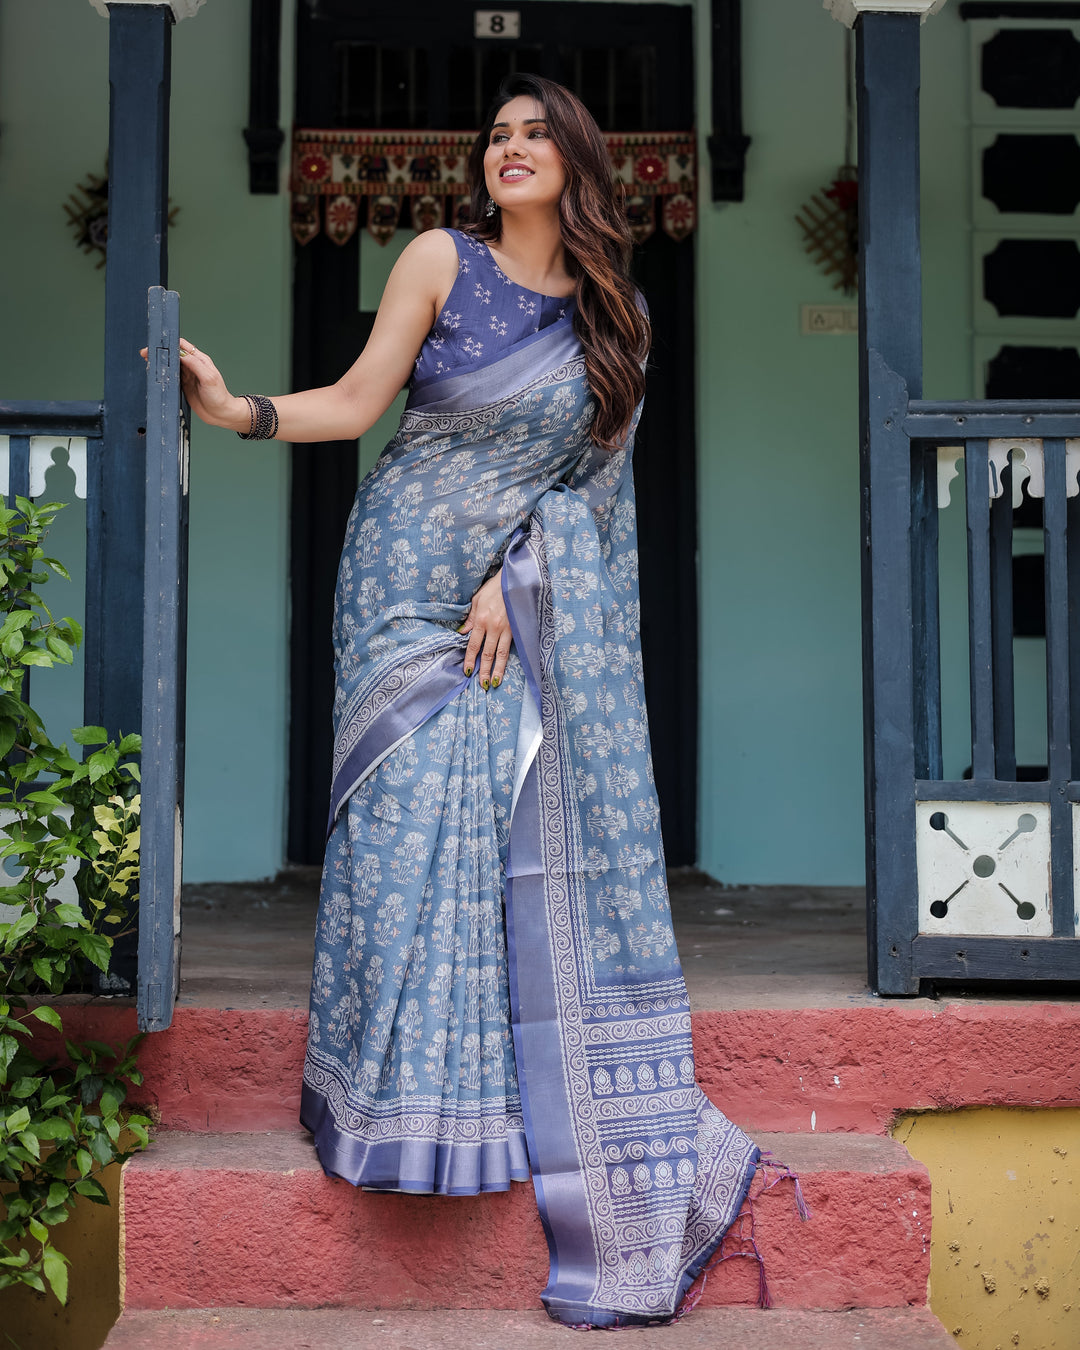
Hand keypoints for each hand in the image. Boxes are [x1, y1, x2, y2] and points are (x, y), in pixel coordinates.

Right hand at [139, 341, 247, 431]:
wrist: (221, 415)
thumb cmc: (219, 396)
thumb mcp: (208, 377)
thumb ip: (195, 364)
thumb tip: (181, 353)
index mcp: (200, 360)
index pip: (182, 346)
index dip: (169, 343)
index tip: (158, 344)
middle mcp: (192, 366)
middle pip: (173, 354)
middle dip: (160, 352)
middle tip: (147, 353)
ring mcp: (187, 376)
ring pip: (170, 365)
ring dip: (160, 362)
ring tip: (148, 361)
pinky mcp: (183, 386)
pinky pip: (170, 377)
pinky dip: (162, 374)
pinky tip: (155, 373)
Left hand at [460, 570, 512, 689]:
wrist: (515, 579)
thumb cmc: (495, 587)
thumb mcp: (477, 599)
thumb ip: (471, 618)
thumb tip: (462, 633)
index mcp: (481, 619)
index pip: (474, 645)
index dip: (470, 660)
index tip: (467, 672)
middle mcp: (494, 627)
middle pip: (487, 654)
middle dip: (483, 670)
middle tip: (481, 685)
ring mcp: (507, 629)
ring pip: (501, 654)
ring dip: (497, 670)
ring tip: (494, 683)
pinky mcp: (517, 628)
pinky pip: (511, 647)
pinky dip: (508, 659)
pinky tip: (506, 668)